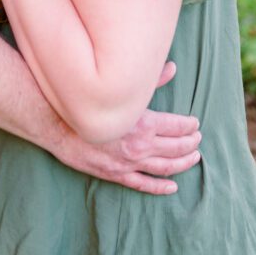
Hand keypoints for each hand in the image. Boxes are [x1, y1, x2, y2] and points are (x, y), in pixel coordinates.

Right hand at [49, 62, 201, 194]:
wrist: (57, 125)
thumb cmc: (88, 103)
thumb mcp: (121, 89)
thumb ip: (150, 80)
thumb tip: (172, 67)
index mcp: (142, 123)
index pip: (176, 127)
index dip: (189, 126)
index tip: (195, 123)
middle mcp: (139, 146)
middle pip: (174, 148)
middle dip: (190, 144)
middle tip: (198, 140)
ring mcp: (128, 164)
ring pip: (164, 168)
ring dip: (181, 164)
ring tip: (194, 158)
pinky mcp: (116, 175)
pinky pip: (143, 185)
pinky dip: (160, 187)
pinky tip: (172, 186)